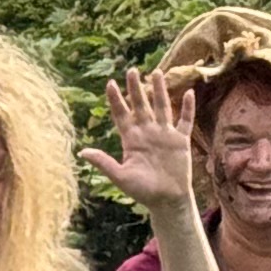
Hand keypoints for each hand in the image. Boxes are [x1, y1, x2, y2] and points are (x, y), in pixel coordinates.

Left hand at [82, 66, 198, 214]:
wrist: (166, 200)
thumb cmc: (142, 191)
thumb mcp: (120, 176)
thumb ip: (103, 162)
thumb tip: (82, 152)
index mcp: (131, 139)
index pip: (122, 115)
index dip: (116, 100)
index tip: (110, 83)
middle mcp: (147, 132)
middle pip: (141, 105)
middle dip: (136, 88)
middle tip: (131, 70)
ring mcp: (164, 134)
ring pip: (162, 107)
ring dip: (160, 90)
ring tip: (156, 72)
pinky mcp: (181, 140)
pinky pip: (185, 120)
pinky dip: (187, 107)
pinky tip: (189, 92)